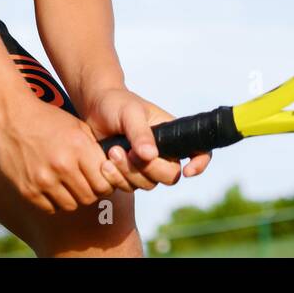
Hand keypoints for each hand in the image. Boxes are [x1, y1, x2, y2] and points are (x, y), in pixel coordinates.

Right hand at [0, 93, 122, 214]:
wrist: (10, 118)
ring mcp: (43, 180)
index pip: (104, 183)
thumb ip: (95, 151)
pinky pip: (51, 208)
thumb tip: (112, 173)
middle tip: (87, 183)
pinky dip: (55, 201)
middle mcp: (62, 166)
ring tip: (69, 184)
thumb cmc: (48, 121)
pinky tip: (53, 186)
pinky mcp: (27, 190)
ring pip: (71, 205)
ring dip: (73, 198)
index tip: (101, 179)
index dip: (106, 183)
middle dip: (91, 192)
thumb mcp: (78, 127)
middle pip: (89, 197)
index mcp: (78, 147)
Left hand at [84, 87, 212, 190]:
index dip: (200, 163)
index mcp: (171, 134)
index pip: (199, 150)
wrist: (93, 109)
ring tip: (111, 152)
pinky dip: (116, 179)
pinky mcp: (128, 174)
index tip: (188, 171)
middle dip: (148, 169)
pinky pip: (129, 188)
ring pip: (148, 184)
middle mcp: (163, 152)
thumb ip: (140, 133)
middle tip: (124, 152)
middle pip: (170, 176)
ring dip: (128, 173)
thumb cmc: (116, 104)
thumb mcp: (129, 113)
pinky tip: (104, 164)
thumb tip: (151, 156)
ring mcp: (145, 166)